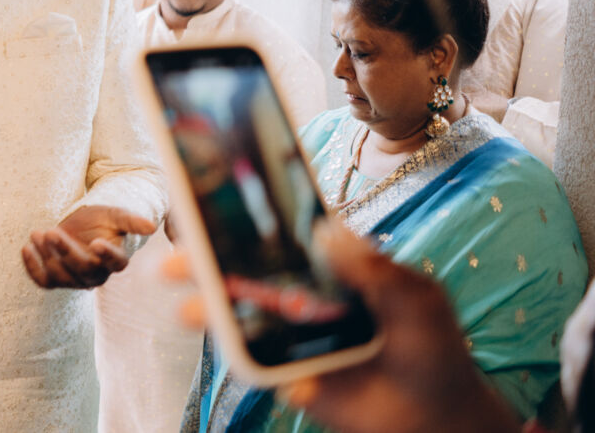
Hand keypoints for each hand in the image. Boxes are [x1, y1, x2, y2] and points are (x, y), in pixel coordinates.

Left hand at [21, 205, 156, 288]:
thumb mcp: (116, 214)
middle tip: (51, 231)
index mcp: (116, 260)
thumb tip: (151, 226)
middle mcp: (98, 275)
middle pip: (82, 268)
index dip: (107, 254)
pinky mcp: (57, 279)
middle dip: (65, 250)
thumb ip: (131, 220)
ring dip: (46, 256)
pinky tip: (25, 248)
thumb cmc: (103, 219)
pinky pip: (43, 281)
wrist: (84, 224)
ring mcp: (76, 280)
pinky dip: (32, 268)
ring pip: (61, 276)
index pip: (115, 262)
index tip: (97, 242)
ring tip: (37, 233)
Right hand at [159, 224, 517, 432]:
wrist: (440, 418)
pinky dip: (241, 356)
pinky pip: (255, 363)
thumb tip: (325, 232)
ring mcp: (289, 334)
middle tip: (176, 260)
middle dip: (203, 263)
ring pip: (238, 316)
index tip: (204, 204)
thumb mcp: (416, 300)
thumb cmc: (432, 349)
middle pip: (243, 272)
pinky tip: (235, 348)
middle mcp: (300, 295)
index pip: (277, 233)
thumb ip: (375, 269)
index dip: (239, 217)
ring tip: (187, 309)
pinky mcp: (286, 374)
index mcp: (327, 265)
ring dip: (207, 309)